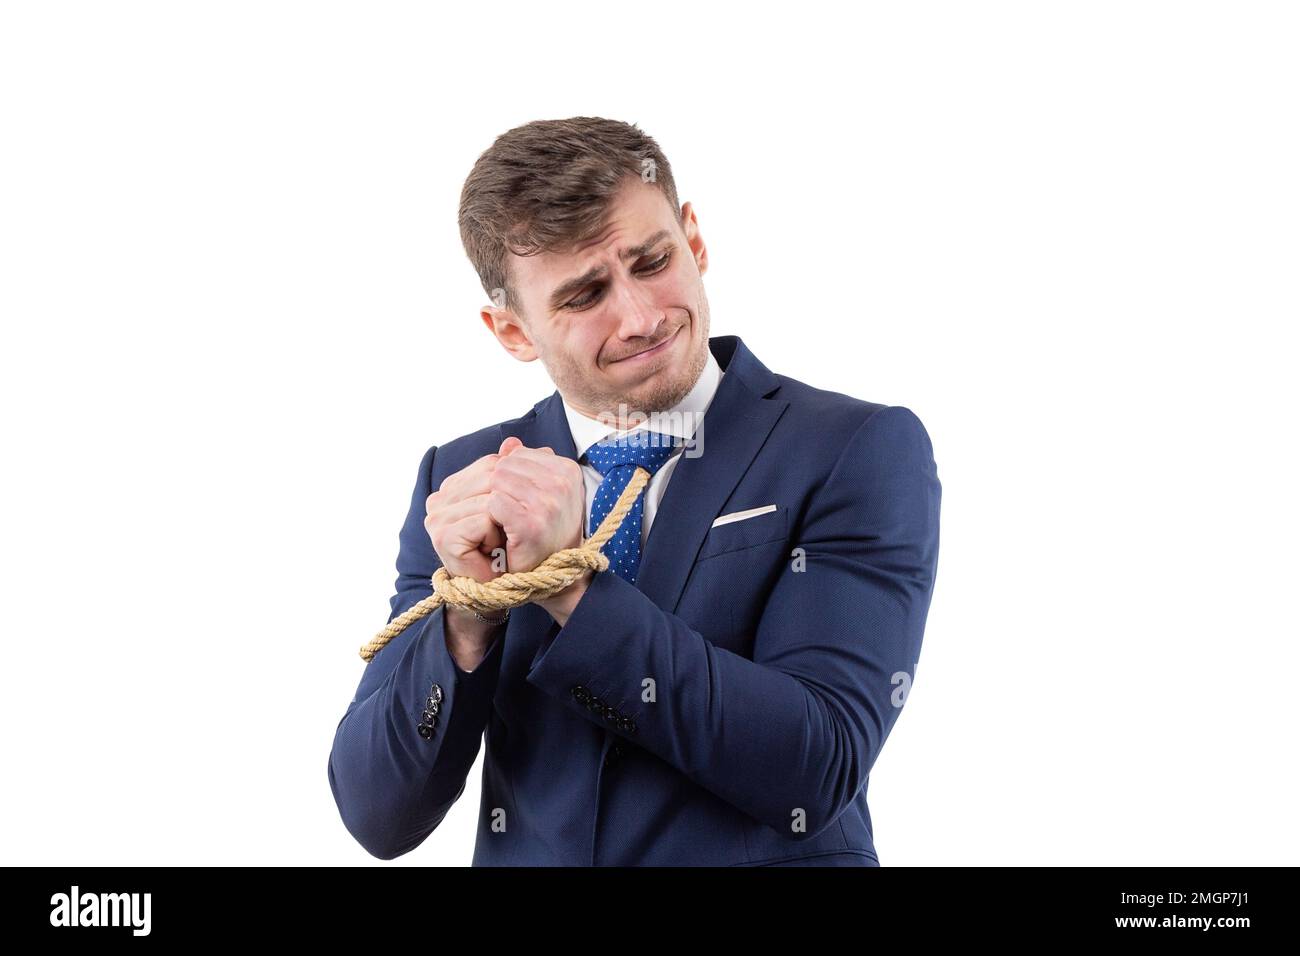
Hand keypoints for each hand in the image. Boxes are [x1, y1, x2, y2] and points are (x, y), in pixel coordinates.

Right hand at [424, 448, 509, 581]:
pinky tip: (496, 548)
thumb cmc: (514, 545)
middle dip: (512, 499)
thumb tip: (513, 442)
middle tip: (516, 526)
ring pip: (490, 497)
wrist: (505, 586)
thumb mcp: (517, 502)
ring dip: (507, 520)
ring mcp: (436, 517)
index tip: (520, 508)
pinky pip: (484, 518)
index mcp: (453, 487)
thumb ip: (513, 470)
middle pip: (490, 476)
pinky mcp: (442, 535)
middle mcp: (439, 499)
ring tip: (505, 539)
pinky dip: (497, 533)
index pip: (491, 463)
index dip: (515, 482)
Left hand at [485, 437, 585, 573]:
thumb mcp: (545, 492)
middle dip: (498, 486)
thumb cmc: (548, 531)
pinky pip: (494, 502)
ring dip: (493, 500)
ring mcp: (548, 503)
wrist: (554, 573)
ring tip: (502, 519)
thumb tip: (510, 442)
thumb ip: (529, 465)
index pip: (519, 454)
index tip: (515, 496)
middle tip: (504, 510)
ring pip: (497, 480)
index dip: (508, 474)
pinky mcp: (531, 523)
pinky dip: (490, 515)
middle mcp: (562, 483)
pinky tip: (499, 527)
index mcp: (568, 470)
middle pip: (505, 465)